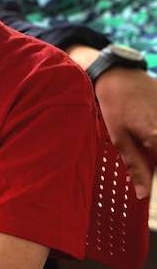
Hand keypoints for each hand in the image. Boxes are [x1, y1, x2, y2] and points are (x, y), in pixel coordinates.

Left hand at [95, 67, 156, 198]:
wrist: (119, 74)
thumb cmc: (115, 105)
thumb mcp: (119, 137)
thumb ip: (135, 166)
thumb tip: (144, 194)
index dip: (155, 177)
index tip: (149, 188)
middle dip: (154, 163)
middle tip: (145, 161)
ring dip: (154, 150)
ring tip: (143, 145)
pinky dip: (155, 136)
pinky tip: (148, 134)